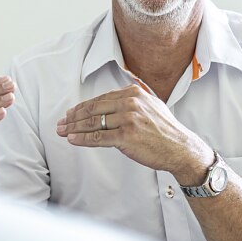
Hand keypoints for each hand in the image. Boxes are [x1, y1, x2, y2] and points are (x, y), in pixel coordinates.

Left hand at [55, 84, 211, 184]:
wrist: (180, 148)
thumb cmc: (165, 130)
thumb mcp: (151, 105)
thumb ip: (132, 100)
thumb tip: (111, 102)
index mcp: (133, 93)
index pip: (100, 99)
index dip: (82, 107)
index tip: (70, 113)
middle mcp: (130, 103)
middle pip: (93, 109)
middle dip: (73, 117)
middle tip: (61, 123)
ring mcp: (128, 119)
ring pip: (93, 123)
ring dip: (74, 128)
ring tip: (62, 131)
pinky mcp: (127, 136)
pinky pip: (98, 138)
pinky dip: (82, 139)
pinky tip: (72, 139)